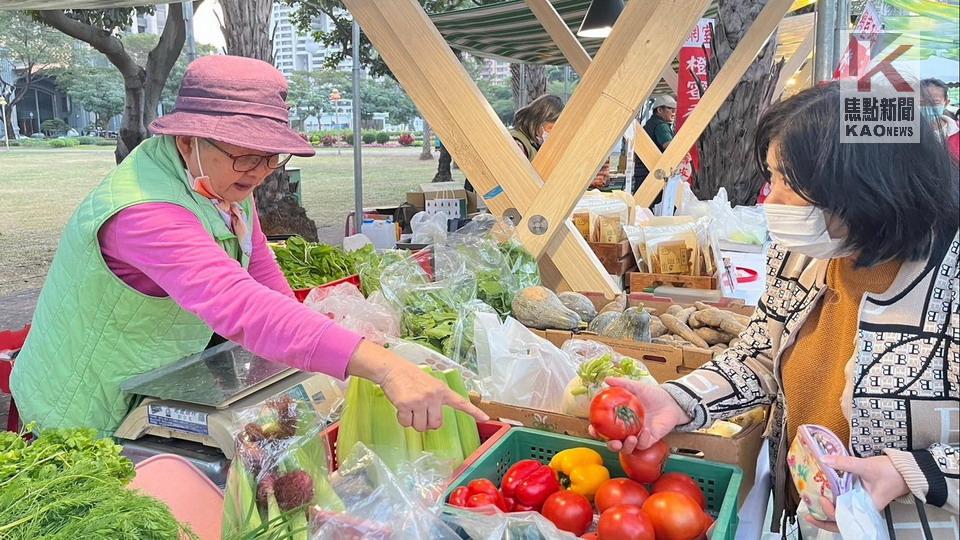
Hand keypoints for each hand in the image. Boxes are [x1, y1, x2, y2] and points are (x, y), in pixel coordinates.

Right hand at [347, 341, 488, 431]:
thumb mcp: (430, 384)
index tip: (485, 418)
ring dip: (414, 423)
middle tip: (420, 414)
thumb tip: (434, 422)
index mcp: (442, 390)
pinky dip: (402, 420)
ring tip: (410, 408)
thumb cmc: (410, 378)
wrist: (393, 369)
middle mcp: (434, 396)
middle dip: (427, 424)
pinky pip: (406, 424)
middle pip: (436, 424)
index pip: (460, 402)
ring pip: (420, 427)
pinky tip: (401, 408)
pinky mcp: (406, 405)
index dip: (473, 412)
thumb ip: (436, 399)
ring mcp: (420, 401)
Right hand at [587, 377, 690, 453]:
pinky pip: (643, 445)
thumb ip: (622, 384)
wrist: (671, 401)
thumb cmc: (652, 395)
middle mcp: (626, 430)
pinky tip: (645, 431)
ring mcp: (638, 436)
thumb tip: (606, 379)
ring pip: (628, 448)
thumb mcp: (636, 387)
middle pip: (614, 443)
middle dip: (611, 446)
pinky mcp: (650, 440)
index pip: (604, 428)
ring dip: (627, 446)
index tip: (592, 429)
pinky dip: (643, 440)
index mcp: (619, 419)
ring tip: (631, 438)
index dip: (596, 431)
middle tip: (613, 442)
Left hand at [804, 454, 909, 532]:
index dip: (831, 513)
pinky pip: (844, 501)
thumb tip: (825, 459)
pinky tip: (823, 495)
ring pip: (841, 512)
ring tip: (811, 508)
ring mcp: (859, 502)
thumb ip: (846, 463)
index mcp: (866, 507)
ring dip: (826, 512)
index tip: (824, 500)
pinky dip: (833, 500)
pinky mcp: (858, 495)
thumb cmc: (892, 473)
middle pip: (840, 521)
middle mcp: (861, 507)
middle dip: (823, 520)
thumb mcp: (867, 466)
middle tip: (808, 514)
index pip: (845, 518)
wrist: (906, 470)